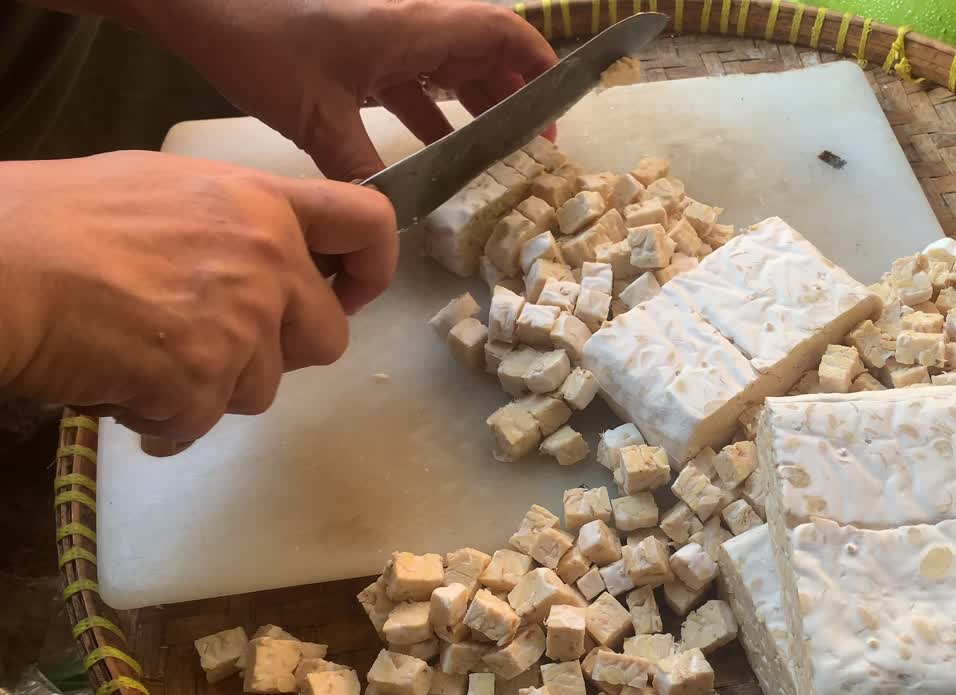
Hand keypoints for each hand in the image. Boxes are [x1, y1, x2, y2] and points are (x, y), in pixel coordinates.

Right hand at [0, 151, 396, 439]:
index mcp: (262, 203)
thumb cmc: (55, 219)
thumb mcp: (162, 189)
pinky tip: (119, 389)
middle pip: (328, 338)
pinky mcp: (204, 380)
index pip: (369, 221)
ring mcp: (241, 324)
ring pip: (262, 389)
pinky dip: (163, 420)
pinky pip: (202, 423)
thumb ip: (231, 223)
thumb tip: (257, 256)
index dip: (374, 266)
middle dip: (278, 353)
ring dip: (210, 389)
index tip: (350, 293)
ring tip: (142, 359)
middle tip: (217, 345)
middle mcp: (268, 261)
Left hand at [138, 0, 557, 180]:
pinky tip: (437, 154)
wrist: (200, 8)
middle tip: (536, 146)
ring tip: (500, 154)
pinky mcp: (360, 53)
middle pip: (484, 53)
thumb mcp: (316, 119)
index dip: (539, 62)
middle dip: (515, 95)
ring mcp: (385, 38)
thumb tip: (392, 219)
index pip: (501, 31)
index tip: (562, 101)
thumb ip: (362, 170)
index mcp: (414, 28)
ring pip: (451, 69)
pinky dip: (434, 114)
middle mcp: (410, 27)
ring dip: (477, 107)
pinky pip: (415, 83)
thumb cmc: (261, 45)